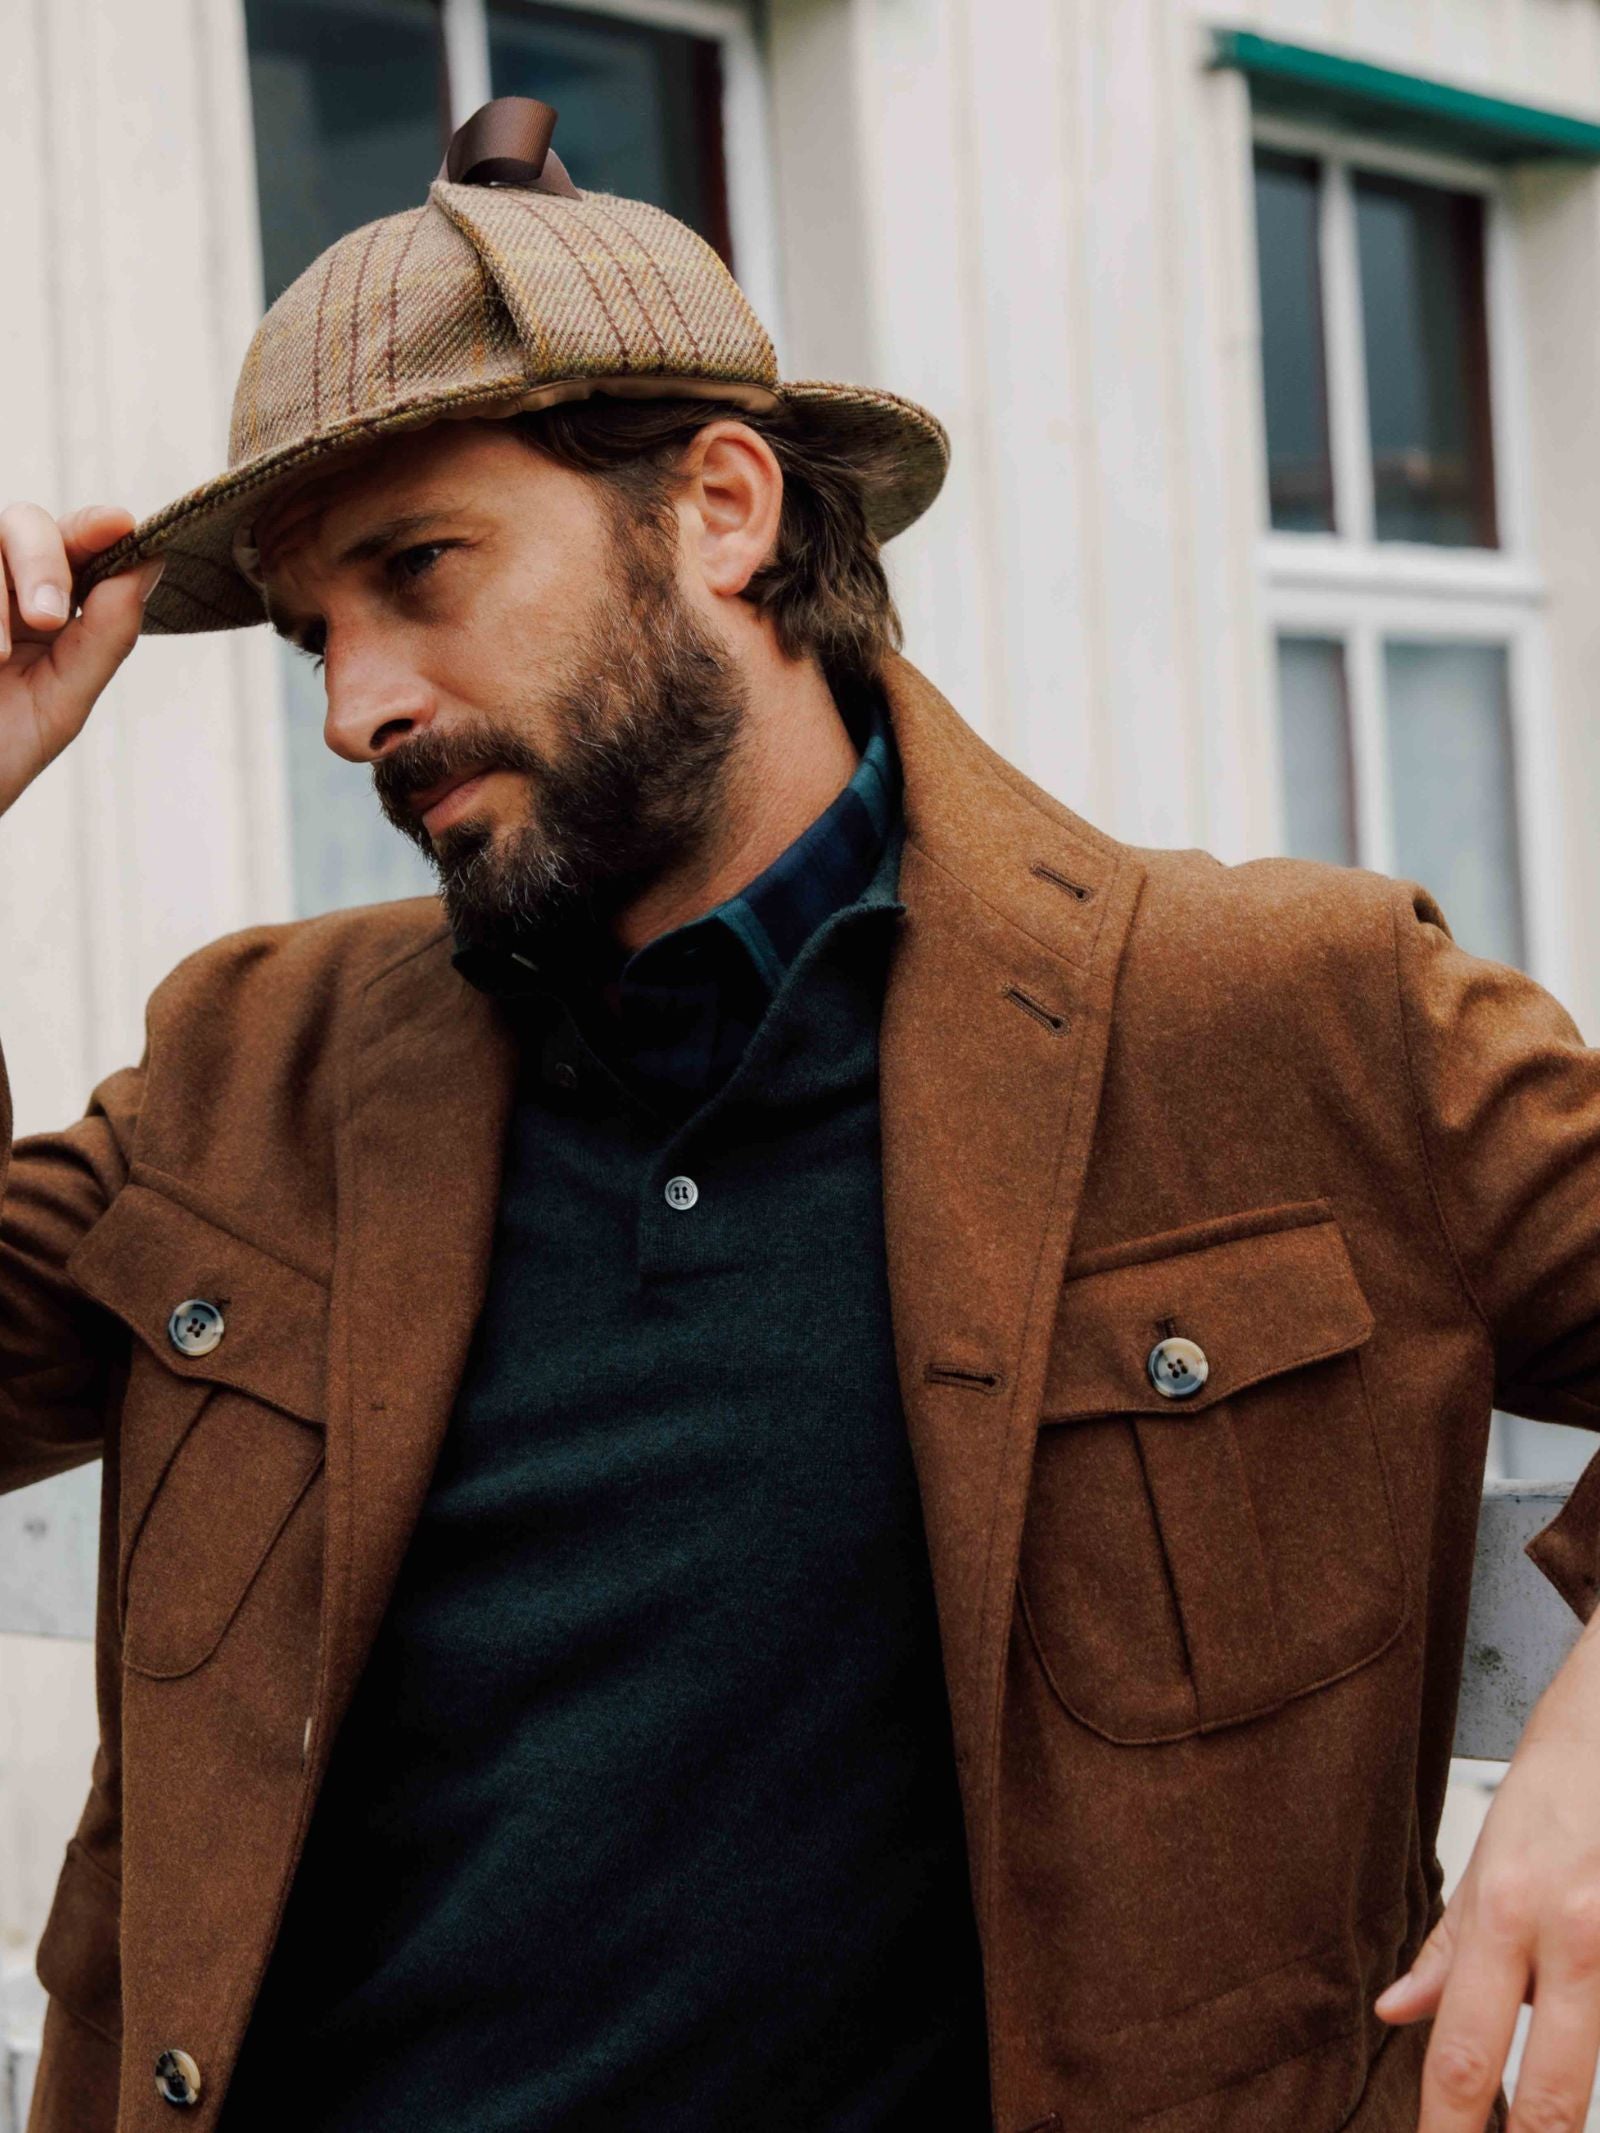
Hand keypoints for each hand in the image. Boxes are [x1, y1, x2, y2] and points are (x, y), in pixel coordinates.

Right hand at [0, 501, 162, 817]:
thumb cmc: (0, 749)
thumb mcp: (62, 700)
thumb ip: (106, 635)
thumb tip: (149, 565)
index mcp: (47, 606)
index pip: (76, 545)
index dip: (96, 526)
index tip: (119, 525)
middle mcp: (3, 586)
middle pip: (27, 525)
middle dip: (43, 563)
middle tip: (48, 617)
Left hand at [1375, 1689, 1599, 2129]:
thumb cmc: (1561, 1782)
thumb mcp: (1489, 1856)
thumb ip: (1449, 1948)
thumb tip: (1394, 2013)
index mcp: (1506, 1909)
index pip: (1461, 2049)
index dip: (1447, 2130)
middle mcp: (1570, 1933)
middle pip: (1548, 2090)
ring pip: (1594, 2050)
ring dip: (1572, 2072)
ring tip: (1552, 2033)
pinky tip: (1589, 1995)